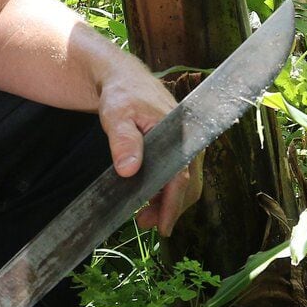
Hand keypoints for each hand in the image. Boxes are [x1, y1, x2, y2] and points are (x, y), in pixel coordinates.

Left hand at [97, 64, 203, 235]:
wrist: (124, 80)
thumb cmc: (123, 94)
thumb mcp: (118, 115)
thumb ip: (124, 141)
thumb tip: (129, 170)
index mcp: (180, 134)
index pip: (181, 176)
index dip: (172, 204)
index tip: (164, 226)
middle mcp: (188, 142)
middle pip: (188, 185)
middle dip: (170, 208)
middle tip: (146, 224)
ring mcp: (184, 147)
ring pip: (184, 183)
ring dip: (167, 202)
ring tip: (143, 218)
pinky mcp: (176, 150)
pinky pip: (176, 176)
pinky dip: (165, 192)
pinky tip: (147, 201)